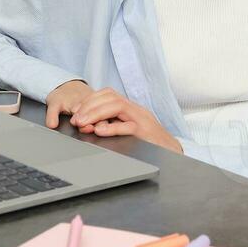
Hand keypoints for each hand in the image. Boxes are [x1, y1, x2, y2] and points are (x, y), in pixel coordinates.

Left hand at [44, 82, 180, 152]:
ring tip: (83, 123)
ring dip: (96, 113)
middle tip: (76, 119)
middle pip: (110, 97)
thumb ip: (112, 125)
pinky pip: (128, 126)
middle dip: (89, 105)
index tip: (76, 111)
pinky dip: (112, 127)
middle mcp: (136, 110)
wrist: (171, 151)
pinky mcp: (145, 133)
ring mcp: (141, 120)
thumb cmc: (149, 142)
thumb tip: (91, 126)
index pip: (108, 94)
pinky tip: (100, 130)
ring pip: (117, 106)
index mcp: (130, 108)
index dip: (89, 100)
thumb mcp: (128, 130)